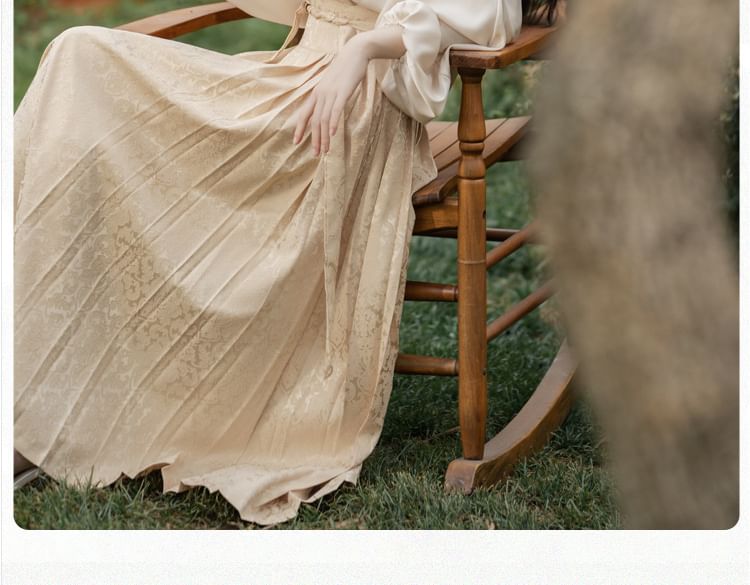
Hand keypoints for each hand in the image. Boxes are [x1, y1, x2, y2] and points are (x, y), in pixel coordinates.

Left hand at [293, 37, 369, 155]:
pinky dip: (333, 122)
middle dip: (314, 139)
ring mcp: (331, 93)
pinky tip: (332, 134)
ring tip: (325, 150)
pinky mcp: (343, 91)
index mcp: (317, 93)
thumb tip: (326, 110)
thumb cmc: (345, 70)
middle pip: (314, 121)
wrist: (355, 53)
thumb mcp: (332, 84)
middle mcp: (321, 94)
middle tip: (315, 154)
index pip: (304, 114)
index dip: (299, 129)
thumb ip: (327, 97)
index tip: (296, 142)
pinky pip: (336, 110)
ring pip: (324, 119)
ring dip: (324, 137)